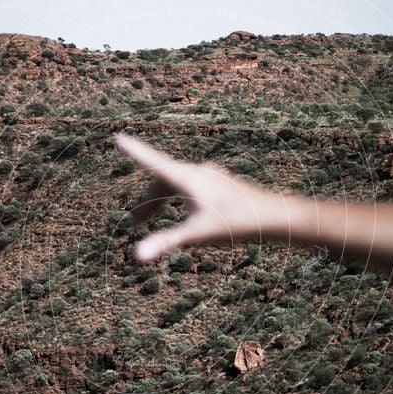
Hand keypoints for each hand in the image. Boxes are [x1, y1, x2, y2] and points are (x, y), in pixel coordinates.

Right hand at [114, 133, 293, 260]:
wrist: (273, 217)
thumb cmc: (237, 223)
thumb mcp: (197, 234)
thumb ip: (166, 242)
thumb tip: (138, 256)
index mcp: (188, 178)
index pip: (154, 163)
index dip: (135, 152)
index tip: (118, 138)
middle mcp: (198, 173)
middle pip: (163, 181)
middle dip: (147, 201)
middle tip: (134, 223)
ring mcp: (210, 178)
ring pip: (176, 186)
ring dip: (161, 203)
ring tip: (150, 223)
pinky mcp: (220, 187)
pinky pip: (189, 189)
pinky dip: (176, 201)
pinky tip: (182, 215)